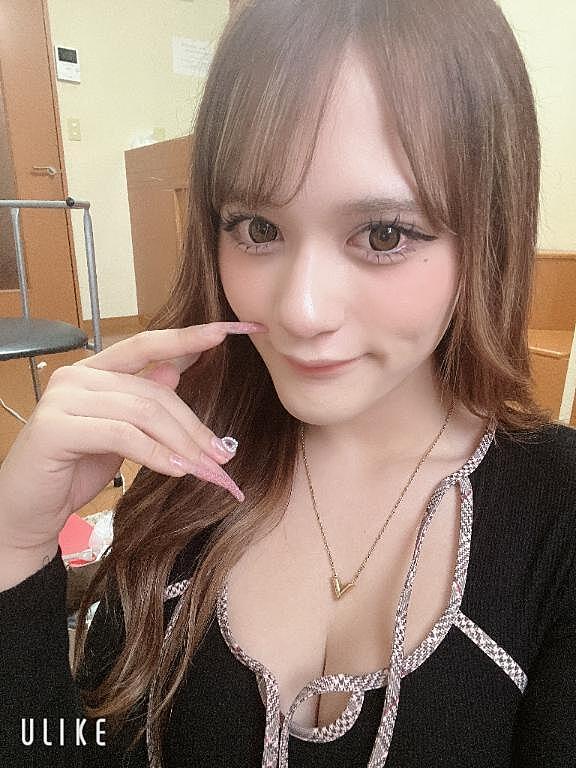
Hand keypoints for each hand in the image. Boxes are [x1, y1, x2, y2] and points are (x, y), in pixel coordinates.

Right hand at [0, 321, 266, 554]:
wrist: (26, 512)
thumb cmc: (72, 471)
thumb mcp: (117, 434)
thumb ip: (141, 403)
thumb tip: (175, 372)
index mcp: (93, 371)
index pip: (146, 344)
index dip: (188, 338)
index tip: (229, 330)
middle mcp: (76, 376)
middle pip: (153, 390)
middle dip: (193, 424)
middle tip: (222, 454)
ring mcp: (63, 398)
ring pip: (143, 412)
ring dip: (181, 443)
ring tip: (205, 468)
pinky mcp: (56, 428)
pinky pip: (122, 435)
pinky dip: (156, 454)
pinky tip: (177, 470)